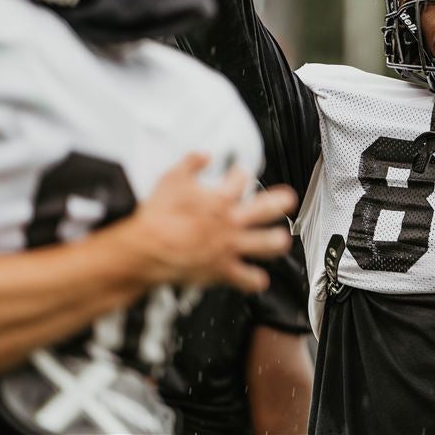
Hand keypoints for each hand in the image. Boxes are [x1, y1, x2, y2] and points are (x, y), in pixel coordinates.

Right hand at [125, 152, 297, 292]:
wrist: (146, 248)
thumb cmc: (159, 215)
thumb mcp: (172, 178)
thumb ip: (191, 162)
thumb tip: (204, 154)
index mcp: (221, 199)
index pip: (241, 179)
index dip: (241, 173)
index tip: (240, 172)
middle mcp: (232, 222)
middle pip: (267, 208)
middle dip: (281, 202)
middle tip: (288, 199)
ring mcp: (230, 246)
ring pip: (266, 245)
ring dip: (276, 242)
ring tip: (281, 240)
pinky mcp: (223, 270)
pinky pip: (246, 278)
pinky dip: (255, 280)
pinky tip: (260, 279)